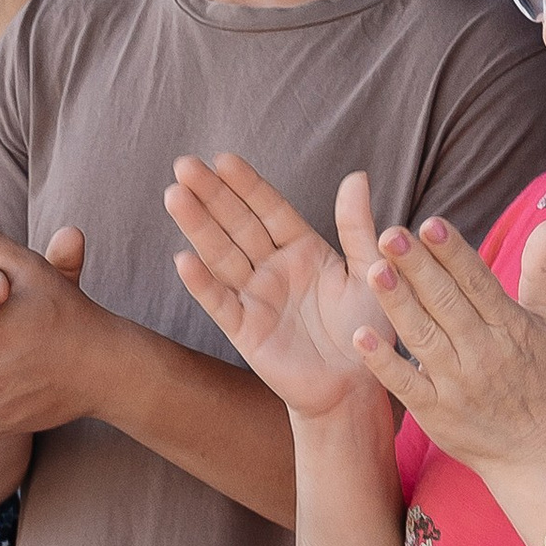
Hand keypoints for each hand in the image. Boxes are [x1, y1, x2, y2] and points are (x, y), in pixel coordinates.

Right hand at [166, 155, 394, 421]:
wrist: (355, 387)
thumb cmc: (368, 330)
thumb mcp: (371, 271)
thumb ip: (357, 227)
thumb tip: (356, 176)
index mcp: (303, 249)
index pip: (269, 209)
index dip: (246, 184)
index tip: (223, 158)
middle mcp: (273, 268)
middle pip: (237, 224)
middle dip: (211, 195)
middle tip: (184, 164)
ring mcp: (255, 297)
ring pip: (221, 255)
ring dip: (198, 226)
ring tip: (175, 196)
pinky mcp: (245, 330)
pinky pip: (220, 303)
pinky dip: (202, 283)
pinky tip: (183, 259)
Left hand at [351, 206, 545, 481]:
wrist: (534, 452)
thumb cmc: (538, 381)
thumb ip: (541, 273)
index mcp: (508, 325)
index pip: (477, 281)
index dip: (453, 253)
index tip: (430, 224)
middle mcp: (483, 351)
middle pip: (446, 303)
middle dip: (419, 268)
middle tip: (390, 234)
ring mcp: (456, 383)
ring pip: (423, 337)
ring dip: (398, 304)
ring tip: (374, 270)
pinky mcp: (434, 412)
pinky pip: (405, 383)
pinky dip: (384, 361)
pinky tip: (360, 336)